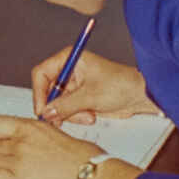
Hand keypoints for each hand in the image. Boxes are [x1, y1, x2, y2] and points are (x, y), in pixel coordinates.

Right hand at [32, 50, 157, 124]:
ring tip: (88, 115)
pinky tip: (91, 116)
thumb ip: (65, 105)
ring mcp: (74, 86)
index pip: (41, 73)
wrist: (140, 96)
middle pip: (48, 92)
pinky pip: (67, 111)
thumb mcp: (90, 96)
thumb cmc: (121, 85)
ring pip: (57, 105)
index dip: (39, 92)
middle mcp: (69, 71)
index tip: (42, 110)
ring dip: (69, 114)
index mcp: (70, 58)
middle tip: (60, 120)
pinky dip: (76, 117)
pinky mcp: (79, 99)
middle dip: (56, 107)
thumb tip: (46, 113)